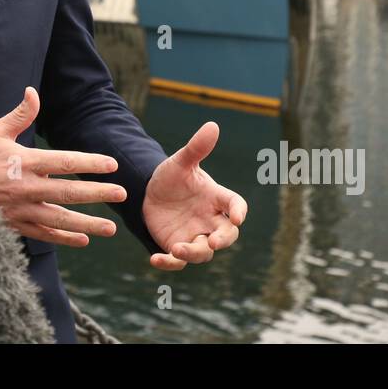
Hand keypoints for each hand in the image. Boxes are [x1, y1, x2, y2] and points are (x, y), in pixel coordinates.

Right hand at [0, 86, 126, 246]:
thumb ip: (20, 114)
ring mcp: (21, 210)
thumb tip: (33, 91)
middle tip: (122, 194)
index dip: (91, 163)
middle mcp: (27, 188)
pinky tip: (82, 239)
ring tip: (110, 229)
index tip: (112, 165)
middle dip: (98, 194)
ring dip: (88, 224)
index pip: (66, 162)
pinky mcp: (14, 226)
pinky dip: (64, 238)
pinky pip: (44, 234)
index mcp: (25, 162)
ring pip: (61, 219)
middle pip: (69, 192)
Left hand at [142, 121, 246, 270]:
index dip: (239, 212)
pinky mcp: (177, 246)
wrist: (148, 192)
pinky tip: (154, 259)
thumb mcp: (181, 162)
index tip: (238, 217)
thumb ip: (196, 148)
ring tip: (176, 249)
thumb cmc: (172, 177)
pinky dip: (168, 263)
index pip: (235, 205)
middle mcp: (209, 220)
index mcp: (215, 198)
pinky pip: (178, 262)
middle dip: (223, 240)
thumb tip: (212, 125)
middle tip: (213, 242)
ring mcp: (195, 236)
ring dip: (193, 253)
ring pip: (204, 252)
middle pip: (226, 235)